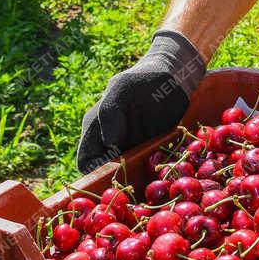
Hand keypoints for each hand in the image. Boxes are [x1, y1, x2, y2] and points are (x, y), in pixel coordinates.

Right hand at [76, 30, 206, 173]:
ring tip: (147, 180)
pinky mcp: (150, 150)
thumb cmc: (143, 78)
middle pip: (104, 173)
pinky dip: (150, 174)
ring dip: (134, 180)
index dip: (92, 173)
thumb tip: (108, 143)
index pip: (85, 161)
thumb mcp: (122, 88)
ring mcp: (130, 147)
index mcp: (95, 128)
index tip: (110, 178)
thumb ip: (109, 111)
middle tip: (131, 183)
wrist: (173, 76)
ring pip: (125, 174)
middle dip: (114, 182)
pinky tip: (160, 173)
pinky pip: (145, 169)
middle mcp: (109, 142)